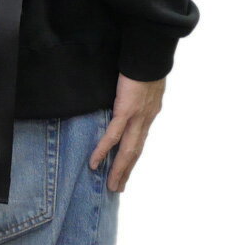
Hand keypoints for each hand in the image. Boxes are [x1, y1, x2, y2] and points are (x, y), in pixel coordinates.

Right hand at [89, 74, 165, 192]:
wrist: (149, 57)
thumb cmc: (145, 65)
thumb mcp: (145, 84)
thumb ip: (140, 96)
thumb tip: (131, 99)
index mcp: (149, 114)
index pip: (140, 141)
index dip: (133, 157)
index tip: (127, 170)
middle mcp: (145, 121)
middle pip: (135, 152)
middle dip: (126, 171)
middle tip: (117, 187)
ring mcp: (137, 118)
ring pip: (127, 150)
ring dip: (118, 169)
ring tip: (111, 185)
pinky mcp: (126, 112)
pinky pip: (113, 135)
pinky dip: (104, 150)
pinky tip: (94, 161)